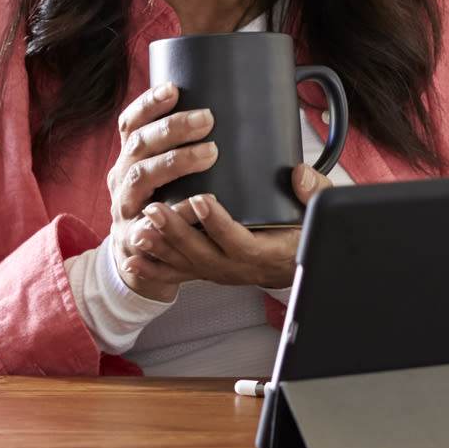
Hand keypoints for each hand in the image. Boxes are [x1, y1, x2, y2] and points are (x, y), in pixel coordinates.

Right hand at [105, 82, 216, 299]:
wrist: (139, 258)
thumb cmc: (164, 204)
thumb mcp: (164, 174)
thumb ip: (185, 150)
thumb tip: (230, 113)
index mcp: (130, 158)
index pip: (131, 124)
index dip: (148, 104)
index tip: (173, 89)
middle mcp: (122, 179)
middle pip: (139, 146)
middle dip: (171, 128)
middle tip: (207, 119)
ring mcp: (124, 209)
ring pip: (141, 179)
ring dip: (173, 162)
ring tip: (209, 153)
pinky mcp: (135, 238)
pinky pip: (152, 223)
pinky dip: (175, 212)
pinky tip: (198, 204)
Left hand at [125, 193, 301, 288]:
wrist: (295, 265)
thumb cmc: (303, 234)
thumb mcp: (316, 212)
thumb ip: (312, 193)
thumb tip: (300, 174)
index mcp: (266, 252)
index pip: (239, 241)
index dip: (219, 224)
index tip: (201, 201)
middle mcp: (239, 267)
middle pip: (203, 254)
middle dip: (177, 233)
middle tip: (155, 209)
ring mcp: (220, 271)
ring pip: (187, 264)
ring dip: (161, 248)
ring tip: (139, 229)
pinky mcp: (207, 271)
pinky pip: (178, 273)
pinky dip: (154, 268)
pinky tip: (132, 259)